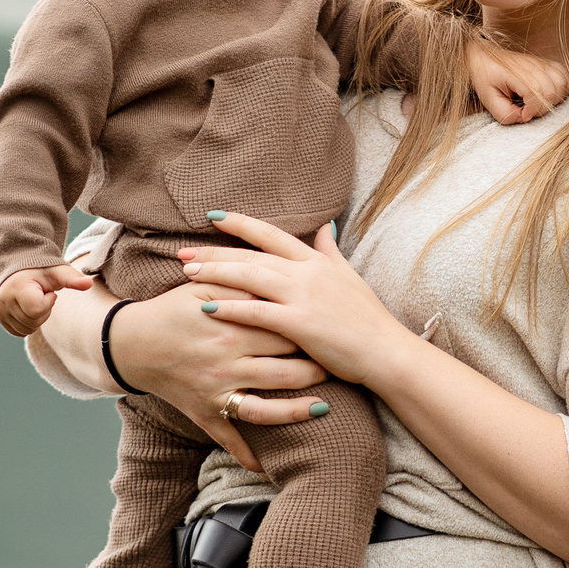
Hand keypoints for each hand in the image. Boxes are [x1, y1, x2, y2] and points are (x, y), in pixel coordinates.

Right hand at [0, 264, 93, 336]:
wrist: (18, 267)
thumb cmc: (41, 270)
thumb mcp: (57, 272)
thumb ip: (72, 278)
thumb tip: (89, 283)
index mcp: (18, 287)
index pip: (37, 310)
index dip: (48, 302)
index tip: (48, 291)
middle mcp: (4, 300)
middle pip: (33, 322)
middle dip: (43, 311)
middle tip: (41, 295)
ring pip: (27, 329)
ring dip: (36, 319)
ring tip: (33, 300)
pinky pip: (19, 332)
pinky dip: (27, 323)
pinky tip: (27, 308)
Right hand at [107, 280, 329, 474]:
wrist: (131, 343)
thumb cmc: (173, 309)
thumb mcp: (203, 284)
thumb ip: (241, 276)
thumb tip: (279, 266)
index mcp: (232, 326)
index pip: (287, 330)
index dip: (313, 331)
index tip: (333, 331)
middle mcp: (228, 362)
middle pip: (288, 369)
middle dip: (318, 369)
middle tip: (338, 367)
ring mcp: (217, 391)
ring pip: (270, 409)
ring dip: (302, 410)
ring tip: (326, 406)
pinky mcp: (204, 413)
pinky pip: (231, 439)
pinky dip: (250, 457)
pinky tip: (273, 468)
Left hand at [179, 213, 415, 389]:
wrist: (385, 350)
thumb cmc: (367, 319)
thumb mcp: (348, 276)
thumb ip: (330, 251)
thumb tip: (324, 227)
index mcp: (315, 260)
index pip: (271, 234)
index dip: (240, 224)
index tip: (212, 217)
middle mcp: (306, 272)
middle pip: (251, 254)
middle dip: (215, 251)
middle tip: (183, 252)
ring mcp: (302, 296)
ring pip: (250, 277)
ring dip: (216, 273)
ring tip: (187, 273)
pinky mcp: (300, 323)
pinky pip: (257, 312)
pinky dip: (230, 308)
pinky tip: (206, 306)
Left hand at [464, 38, 568, 125]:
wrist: (484, 55)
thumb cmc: (486, 77)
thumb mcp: (488, 99)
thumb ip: (504, 113)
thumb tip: (524, 118)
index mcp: (515, 73)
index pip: (537, 92)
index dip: (533, 109)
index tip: (523, 115)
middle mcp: (532, 66)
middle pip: (552, 91)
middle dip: (543, 108)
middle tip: (529, 110)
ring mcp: (541, 63)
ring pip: (562, 84)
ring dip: (555, 99)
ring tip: (539, 103)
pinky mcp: (547, 63)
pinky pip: (564, 76)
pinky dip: (562, 89)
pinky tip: (550, 95)